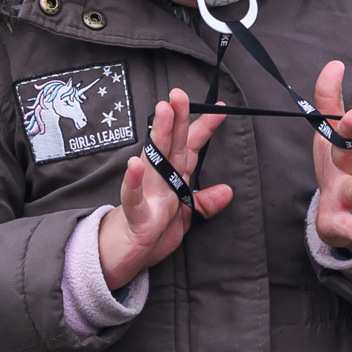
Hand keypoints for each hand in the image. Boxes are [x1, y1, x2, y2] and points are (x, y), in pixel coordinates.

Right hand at [95, 92, 230, 286]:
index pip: (189, 148)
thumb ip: (204, 203)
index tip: (220, 108)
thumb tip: (228, 190)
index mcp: (173, 178)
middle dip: (177, 119)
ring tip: (162, 112)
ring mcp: (146, 196)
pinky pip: (133, 198)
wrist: (123, 257)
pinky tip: (133, 165)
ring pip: (153, 162)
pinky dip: (132, 183)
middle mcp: (159, 181)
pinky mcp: (136, 216)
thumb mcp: (184, 218)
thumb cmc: (151, 232)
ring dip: (157, 137)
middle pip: (170, 145)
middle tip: (180, 94)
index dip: (204, 127)